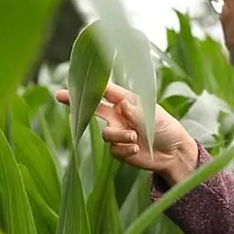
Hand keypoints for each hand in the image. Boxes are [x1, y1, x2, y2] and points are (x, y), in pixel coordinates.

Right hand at [55, 82, 197, 183]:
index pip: (107, 91)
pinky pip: (114, 149)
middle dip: (76, 102)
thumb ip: (137, 112)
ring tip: (134, 138)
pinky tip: (137, 149)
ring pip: (106, 133)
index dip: (92, 86)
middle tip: (59, 95)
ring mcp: (118, 132)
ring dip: (119, 136)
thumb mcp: (154, 117)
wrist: (174, 153)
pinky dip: (125, 149)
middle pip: (93, 108)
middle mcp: (119, 115)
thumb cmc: (166, 128)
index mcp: (127, 101)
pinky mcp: (119, 149)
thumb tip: (122, 104)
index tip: (78, 81)